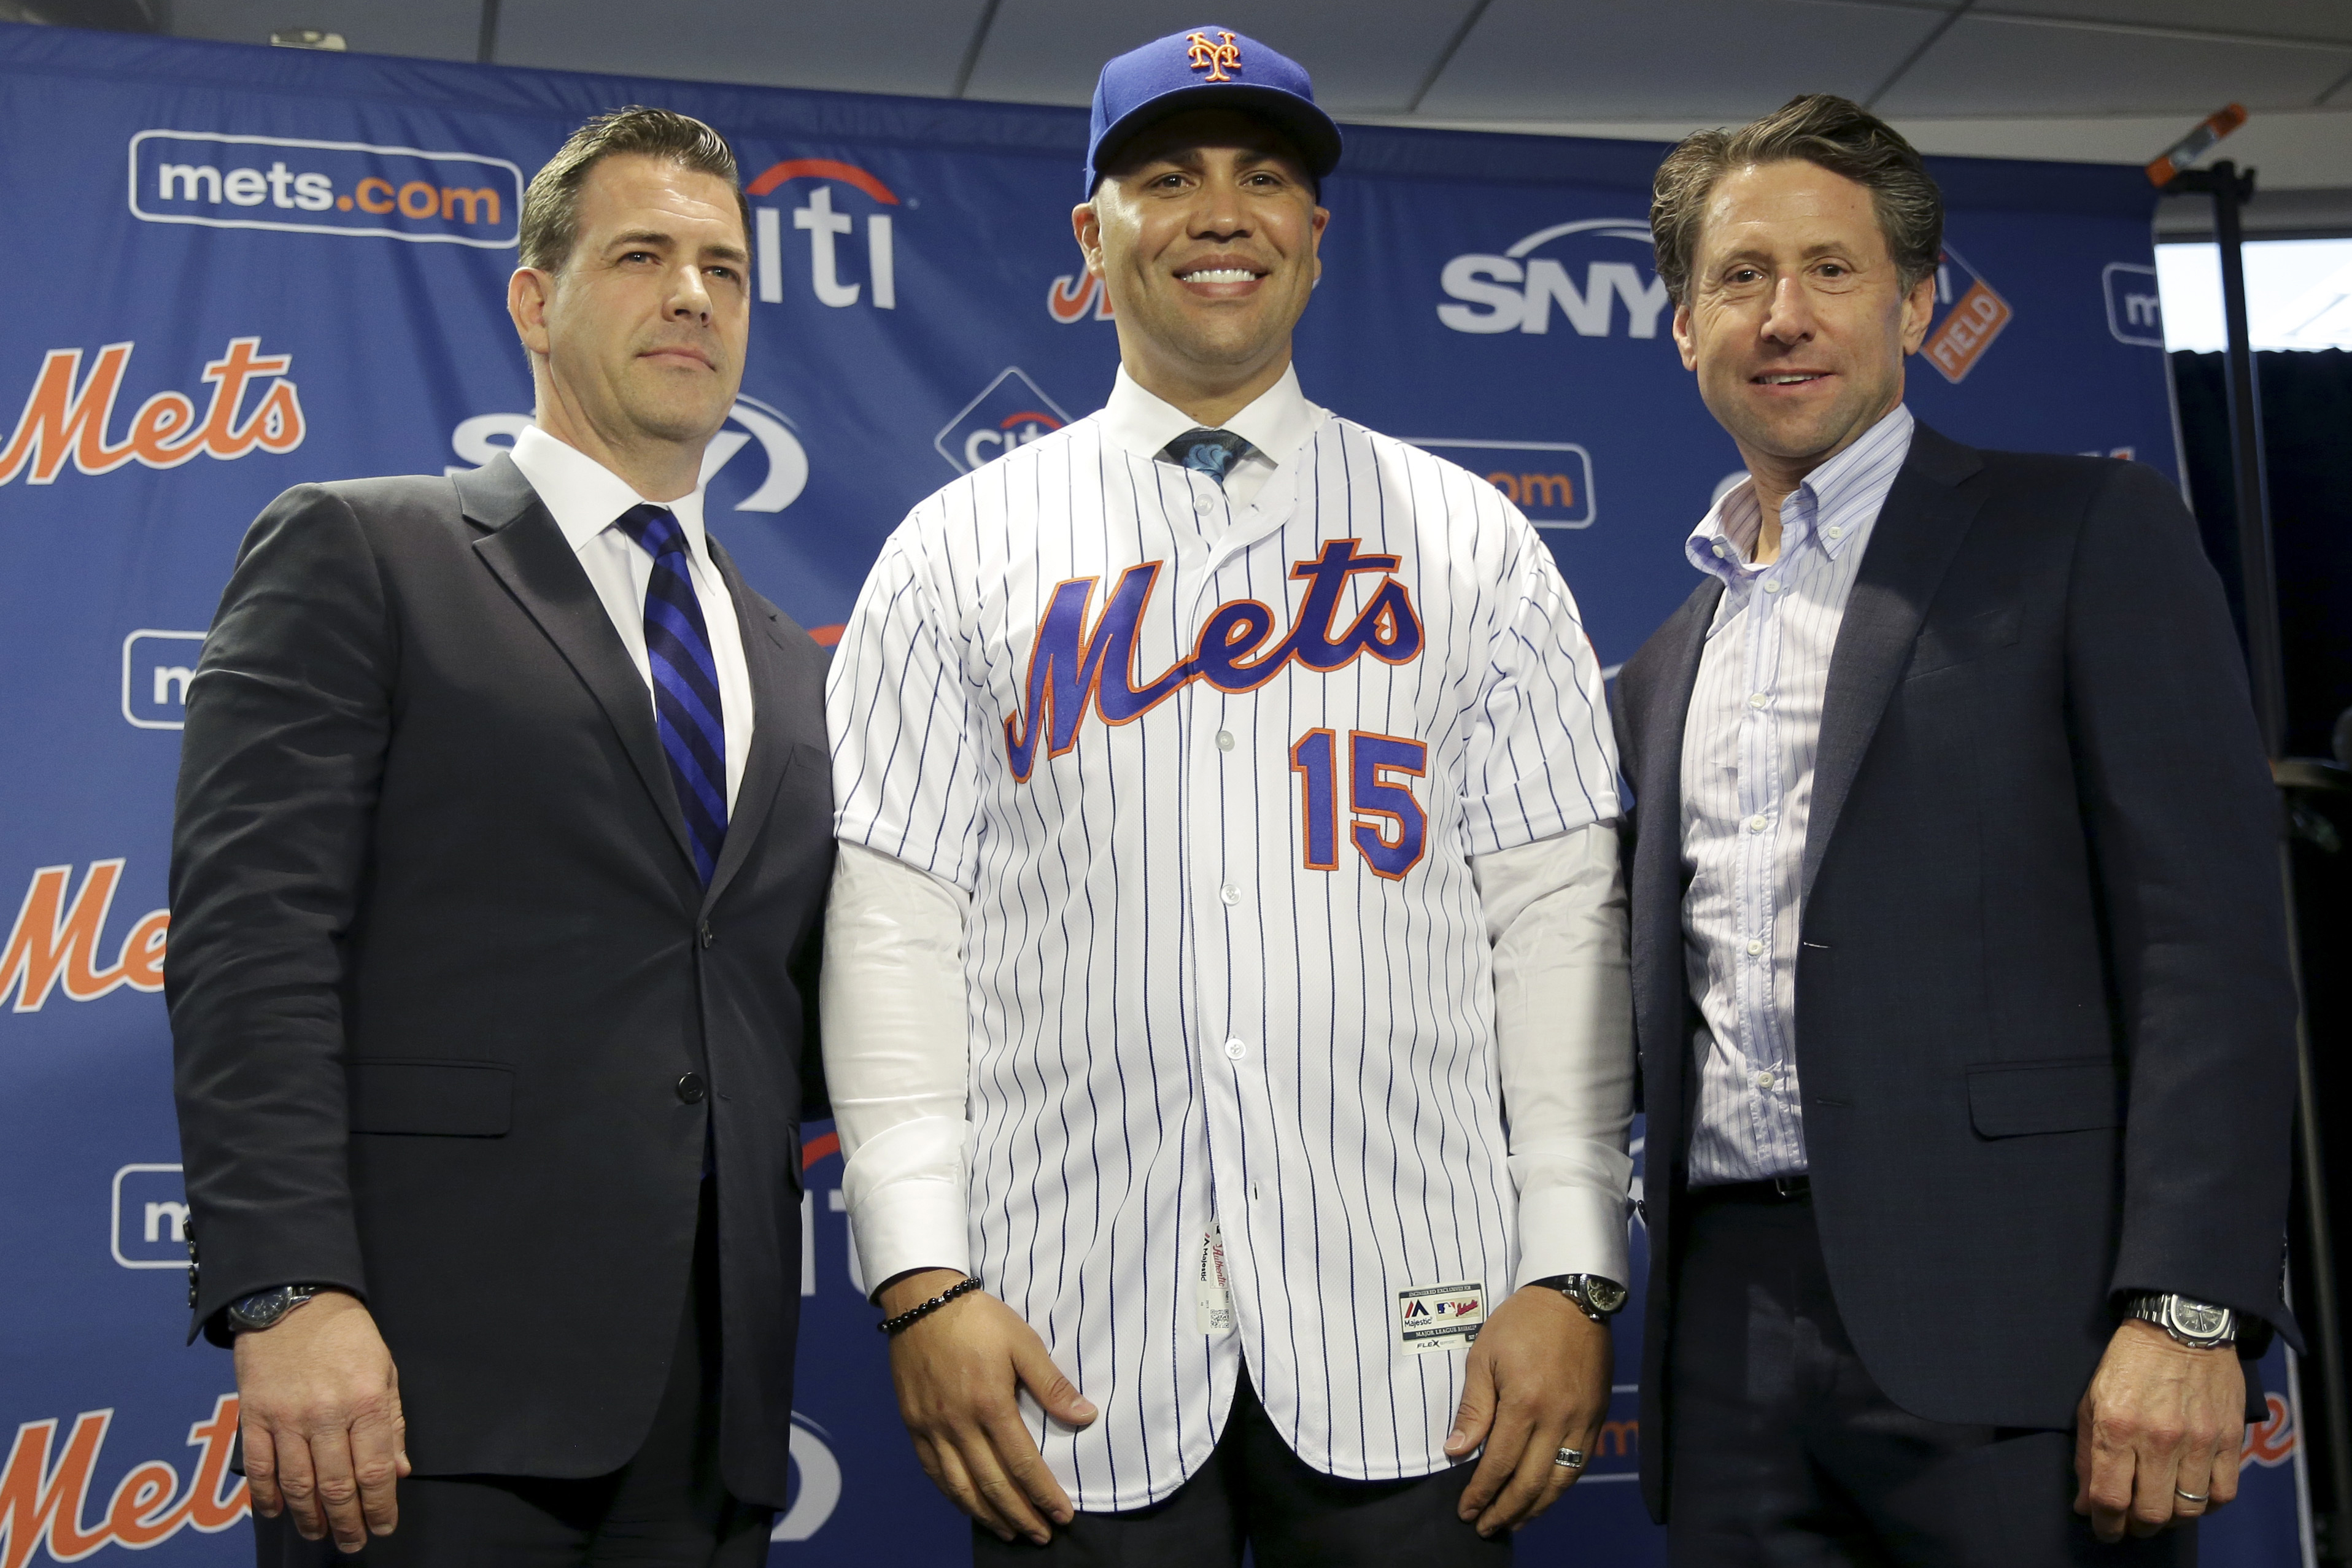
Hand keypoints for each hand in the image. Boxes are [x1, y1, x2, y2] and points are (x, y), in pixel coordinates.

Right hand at [231, 1289, 408, 1552]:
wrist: (295, 1300)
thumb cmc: (348, 1336)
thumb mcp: (385, 1370)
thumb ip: (392, 1423)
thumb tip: (400, 1472)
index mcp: (366, 1401)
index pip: (375, 1471)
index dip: (380, 1507)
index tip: (384, 1527)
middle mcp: (327, 1414)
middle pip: (337, 1485)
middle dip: (347, 1522)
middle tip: (353, 1543)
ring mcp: (286, 1417)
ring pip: (297, 1484)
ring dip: (309, 1517)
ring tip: (320, 1534)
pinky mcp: (254, 1415)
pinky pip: (259, 1467)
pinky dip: (266, 1497)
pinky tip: (276, 1512)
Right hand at [880, 1269, 1097, 1544]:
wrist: (922, 1301)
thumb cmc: (978, 1319)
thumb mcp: (1023, 1342)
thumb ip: (1052, 1384)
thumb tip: (1086, 1416)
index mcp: (990, 1404)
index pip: (1022, 1464)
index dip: (1043, 1495)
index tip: (1062, 1515)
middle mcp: (959, 1424)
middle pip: (992, 1485)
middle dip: (1020, 1515)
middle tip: (1041, 1535)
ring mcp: (932, 1428)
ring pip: (960, 1487)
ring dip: (987, 1515)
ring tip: (1010, 1532)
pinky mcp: (913, 1425)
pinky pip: (933, 1472)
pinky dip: (953, 1496)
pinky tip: (969, 1506)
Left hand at [1445, 1285, 1611, 1536]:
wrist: (1573, 1297)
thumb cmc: (1521, 1322)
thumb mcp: (1484, 1356)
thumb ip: (1473, 1408)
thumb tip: (1456, 1451)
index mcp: (1525, 1403)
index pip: (1499, 1463)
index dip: (1481, 1493)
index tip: (1466, 1511)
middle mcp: (1558, 1418)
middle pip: (1531, 1482)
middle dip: (1506, 1511)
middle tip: (1485, 1527)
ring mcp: (1582, 1420)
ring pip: (1561, 1481)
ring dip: (1536, 1508)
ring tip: (1514, 1522)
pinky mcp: (1598, 1416)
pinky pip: (1580, 1464)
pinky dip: (1561, 1487)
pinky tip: (1545, 1496)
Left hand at [2074, 1319, 2245, 1541]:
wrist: (2178, 1328)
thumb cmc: (2128, 1365)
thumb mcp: (2091, 1402)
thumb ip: (2087, 1456)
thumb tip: (2085, 1505)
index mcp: (2116, 1428)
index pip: (2110, 1498)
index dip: (2106, 1525)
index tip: (2105, 1530)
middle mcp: (2158, 1439)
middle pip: (2152, 1513)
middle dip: (2137, 1528)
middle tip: (2131, 1525)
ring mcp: (2198, 1441)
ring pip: (2188, 1510)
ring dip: (2171, 1520)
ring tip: (2160, 1511)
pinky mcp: (2229, 1439)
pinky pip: (2223, 1494)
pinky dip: (2207, 1506)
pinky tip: (2191, 1497)